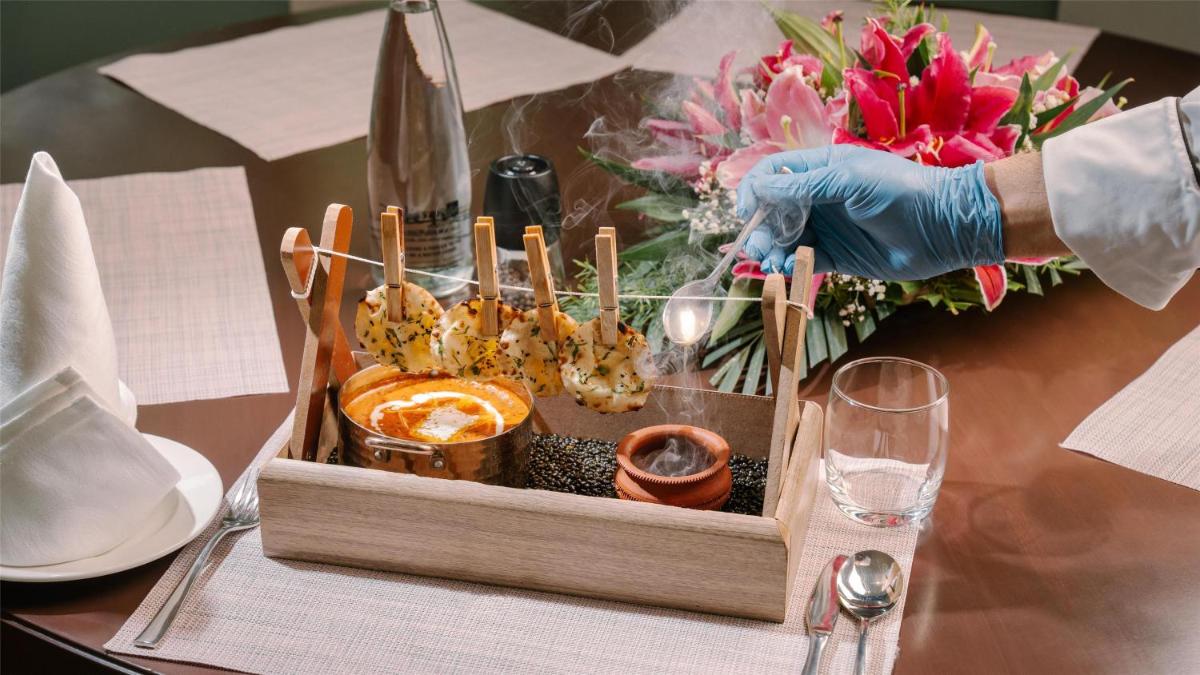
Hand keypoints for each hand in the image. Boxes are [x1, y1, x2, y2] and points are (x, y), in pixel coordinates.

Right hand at [735, 146, 1004, 279]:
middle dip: (759, 226)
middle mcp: (819, 198)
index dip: (754, 189)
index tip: (746, 210)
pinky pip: (802, 260)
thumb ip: (804, 185)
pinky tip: (786, 269)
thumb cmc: (900, 191)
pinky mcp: (836, 257)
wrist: (942, 227)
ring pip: (783, 238)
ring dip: (769, 248)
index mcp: (822, 169)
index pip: (774, 172)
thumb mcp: (849, 179)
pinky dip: (788, 265)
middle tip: (756, 244)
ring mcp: (827, 227)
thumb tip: (761, 187)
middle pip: (773, 209)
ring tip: (768, 260)